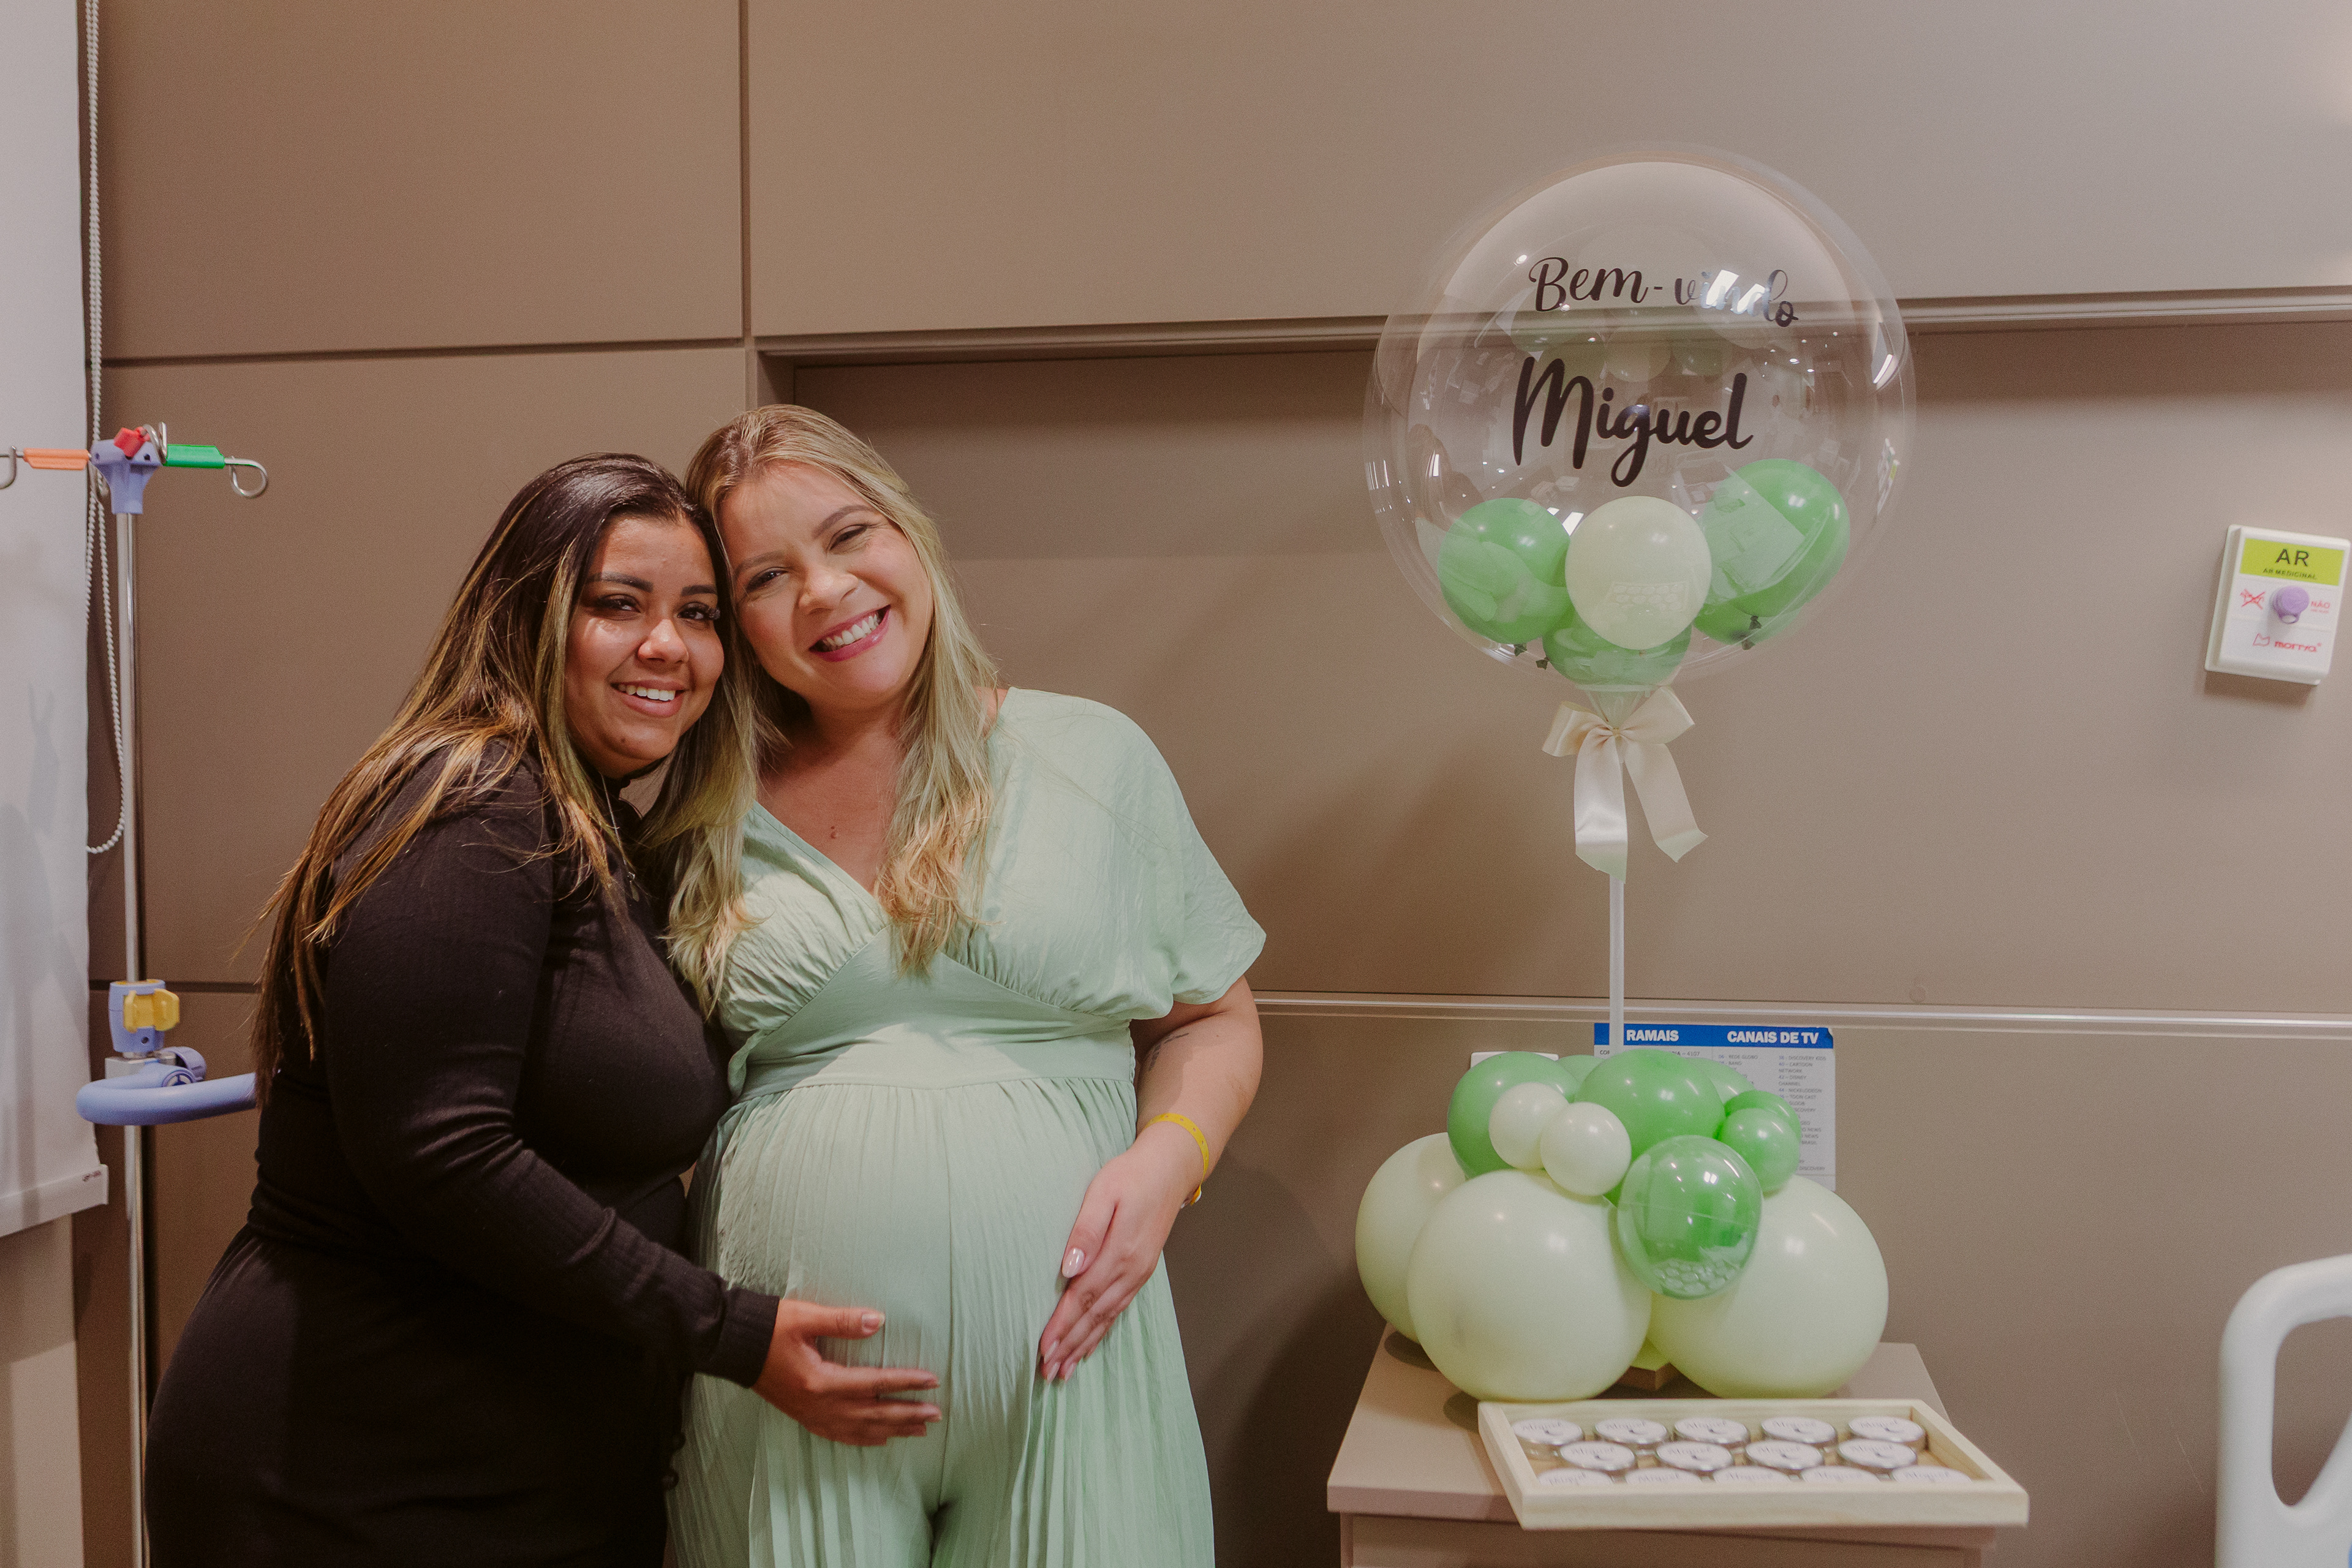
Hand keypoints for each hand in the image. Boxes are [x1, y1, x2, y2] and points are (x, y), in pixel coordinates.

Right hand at [750, 1299, 940, 1445]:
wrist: (733, 1347)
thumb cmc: (769, 1328)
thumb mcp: (806, 1317)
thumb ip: (843, 1321)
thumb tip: (879, 1320)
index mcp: (821, 1381)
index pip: (874, 1383)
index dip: (905, 1382)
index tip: (932, 1381)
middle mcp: (818, 1405)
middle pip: (872, 1414)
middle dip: (907, 1414)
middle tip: (937, 1414)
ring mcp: (810, 1414)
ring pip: (859, 1429)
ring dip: (891, 1430)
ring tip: (918, 1430)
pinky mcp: (803, 1416)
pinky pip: (839, 1435)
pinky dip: (863, 1439)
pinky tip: (878, 1439)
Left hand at [1036, 1124, 1199, 1380]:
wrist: (1169, 1169)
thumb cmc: (1130, 1175)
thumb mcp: (1103, 1191)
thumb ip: (1086, 1231)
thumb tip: (1068, 1269)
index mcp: (1121, 1252)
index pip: (1083, 1297)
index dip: (1062, 1325)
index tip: (1042, 1349)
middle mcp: (1132, 1271)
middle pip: (1095, 1316)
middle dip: (1069, 1346)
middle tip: (1046, 1373)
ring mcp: (1138, 1274)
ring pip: (1107, 1319)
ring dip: (1083, 1346)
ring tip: (1063, 1371)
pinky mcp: (1141, 1272)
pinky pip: (1118, 1311)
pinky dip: (1101, 1333)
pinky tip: (1089, 1346)